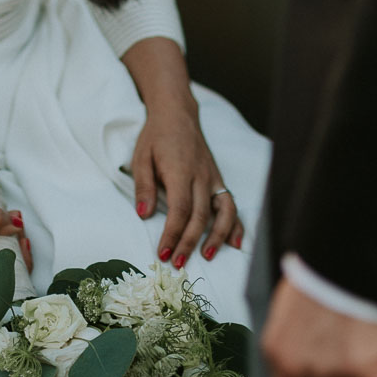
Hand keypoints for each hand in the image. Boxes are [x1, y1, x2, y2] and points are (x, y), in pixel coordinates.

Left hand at [131, 97, 243, 267]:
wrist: (177, 113)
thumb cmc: (156, 136)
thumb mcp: (141, 157)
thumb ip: (143, 186)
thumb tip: (143, 215)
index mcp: (180, 171)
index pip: (179, 209)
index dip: (173, 233)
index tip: (163, 252)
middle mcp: (200, 176)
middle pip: (200, 215)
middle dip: (189, 242)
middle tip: (177, 263)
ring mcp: (212, 177)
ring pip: (222, 211)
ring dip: (217, 236)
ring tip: (207, 256)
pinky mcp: (218, 178)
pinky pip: (230, 203)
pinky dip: (235, 223)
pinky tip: (235, 242)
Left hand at [261, 279, 376, 376]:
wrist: (342, 254)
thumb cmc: (320, 271)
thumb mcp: (292, 310)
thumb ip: (299, 343)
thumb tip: (316, 358)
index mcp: (278, 354)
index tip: (332, 376)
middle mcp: (300, 370)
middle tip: (354, 343)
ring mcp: (333, 374)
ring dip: (371, 374)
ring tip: (366, 334)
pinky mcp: (367, 372)